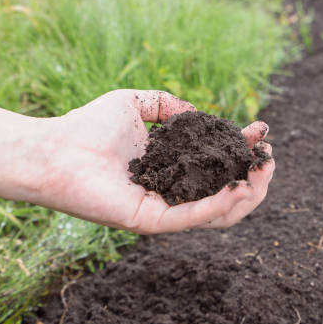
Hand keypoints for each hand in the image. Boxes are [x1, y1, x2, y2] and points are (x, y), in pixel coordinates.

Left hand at [35, 89, 274, 232]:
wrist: (54, 148)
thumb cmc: (87, 126)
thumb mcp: (135, 103)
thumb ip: (166, 104)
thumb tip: (197, 114)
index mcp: (170, 168)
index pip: (217, 165)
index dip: (243, 150)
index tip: (261, 132)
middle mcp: (170, 192)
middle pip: (225, 196)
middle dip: (254, 178)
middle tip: (268, 158)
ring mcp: (162, 209)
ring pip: (217, 216)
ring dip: (246, 197)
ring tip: (260, 174)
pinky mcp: (149, 220)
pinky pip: (192, 219)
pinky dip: (218, 207)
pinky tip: (236, 188)